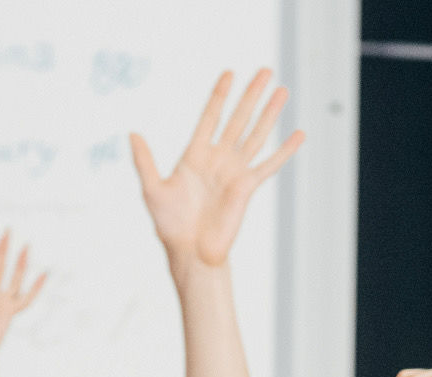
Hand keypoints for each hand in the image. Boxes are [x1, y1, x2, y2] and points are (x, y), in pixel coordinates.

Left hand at [131, 69, 304, 268]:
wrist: (190, 252)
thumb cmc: (169, 225)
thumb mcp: (152, 189)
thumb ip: (144, 160)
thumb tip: (132, 133)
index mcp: (195, 155)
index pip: (210, 116)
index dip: (220, 95)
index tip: (229, 73)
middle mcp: (218, 159)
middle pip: (238, 119)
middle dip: (251, 94)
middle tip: (265, 70)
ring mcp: (234, 172)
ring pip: (256, 134)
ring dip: (270, 112)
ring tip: (282, 90)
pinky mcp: (247, 187)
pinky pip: (270, 164)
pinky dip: (285, 150)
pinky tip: (299, 133)